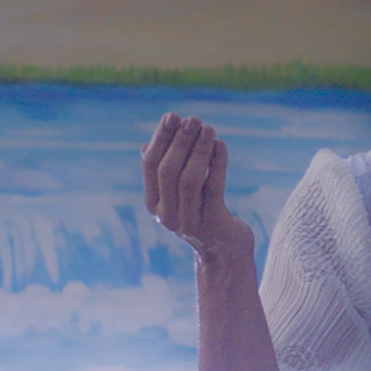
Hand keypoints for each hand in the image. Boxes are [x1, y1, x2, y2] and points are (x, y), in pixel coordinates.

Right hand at [142, 112, 252, 264]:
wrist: (225, 254)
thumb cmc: (202, 216)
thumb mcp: (179, 196)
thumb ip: (164, 174)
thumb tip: (145, 146)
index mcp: (153, 203)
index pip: (150, 166)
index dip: (160, 139)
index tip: (171, 116)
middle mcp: (166, 214)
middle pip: (168, 171)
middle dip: (180, 141)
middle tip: (193, 119)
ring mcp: (188, 221)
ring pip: (189, 180)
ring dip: (199, 150)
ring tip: (209, 129)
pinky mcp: (212, 223)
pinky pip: (213, 188)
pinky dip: (216, 164)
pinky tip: (221, 146)